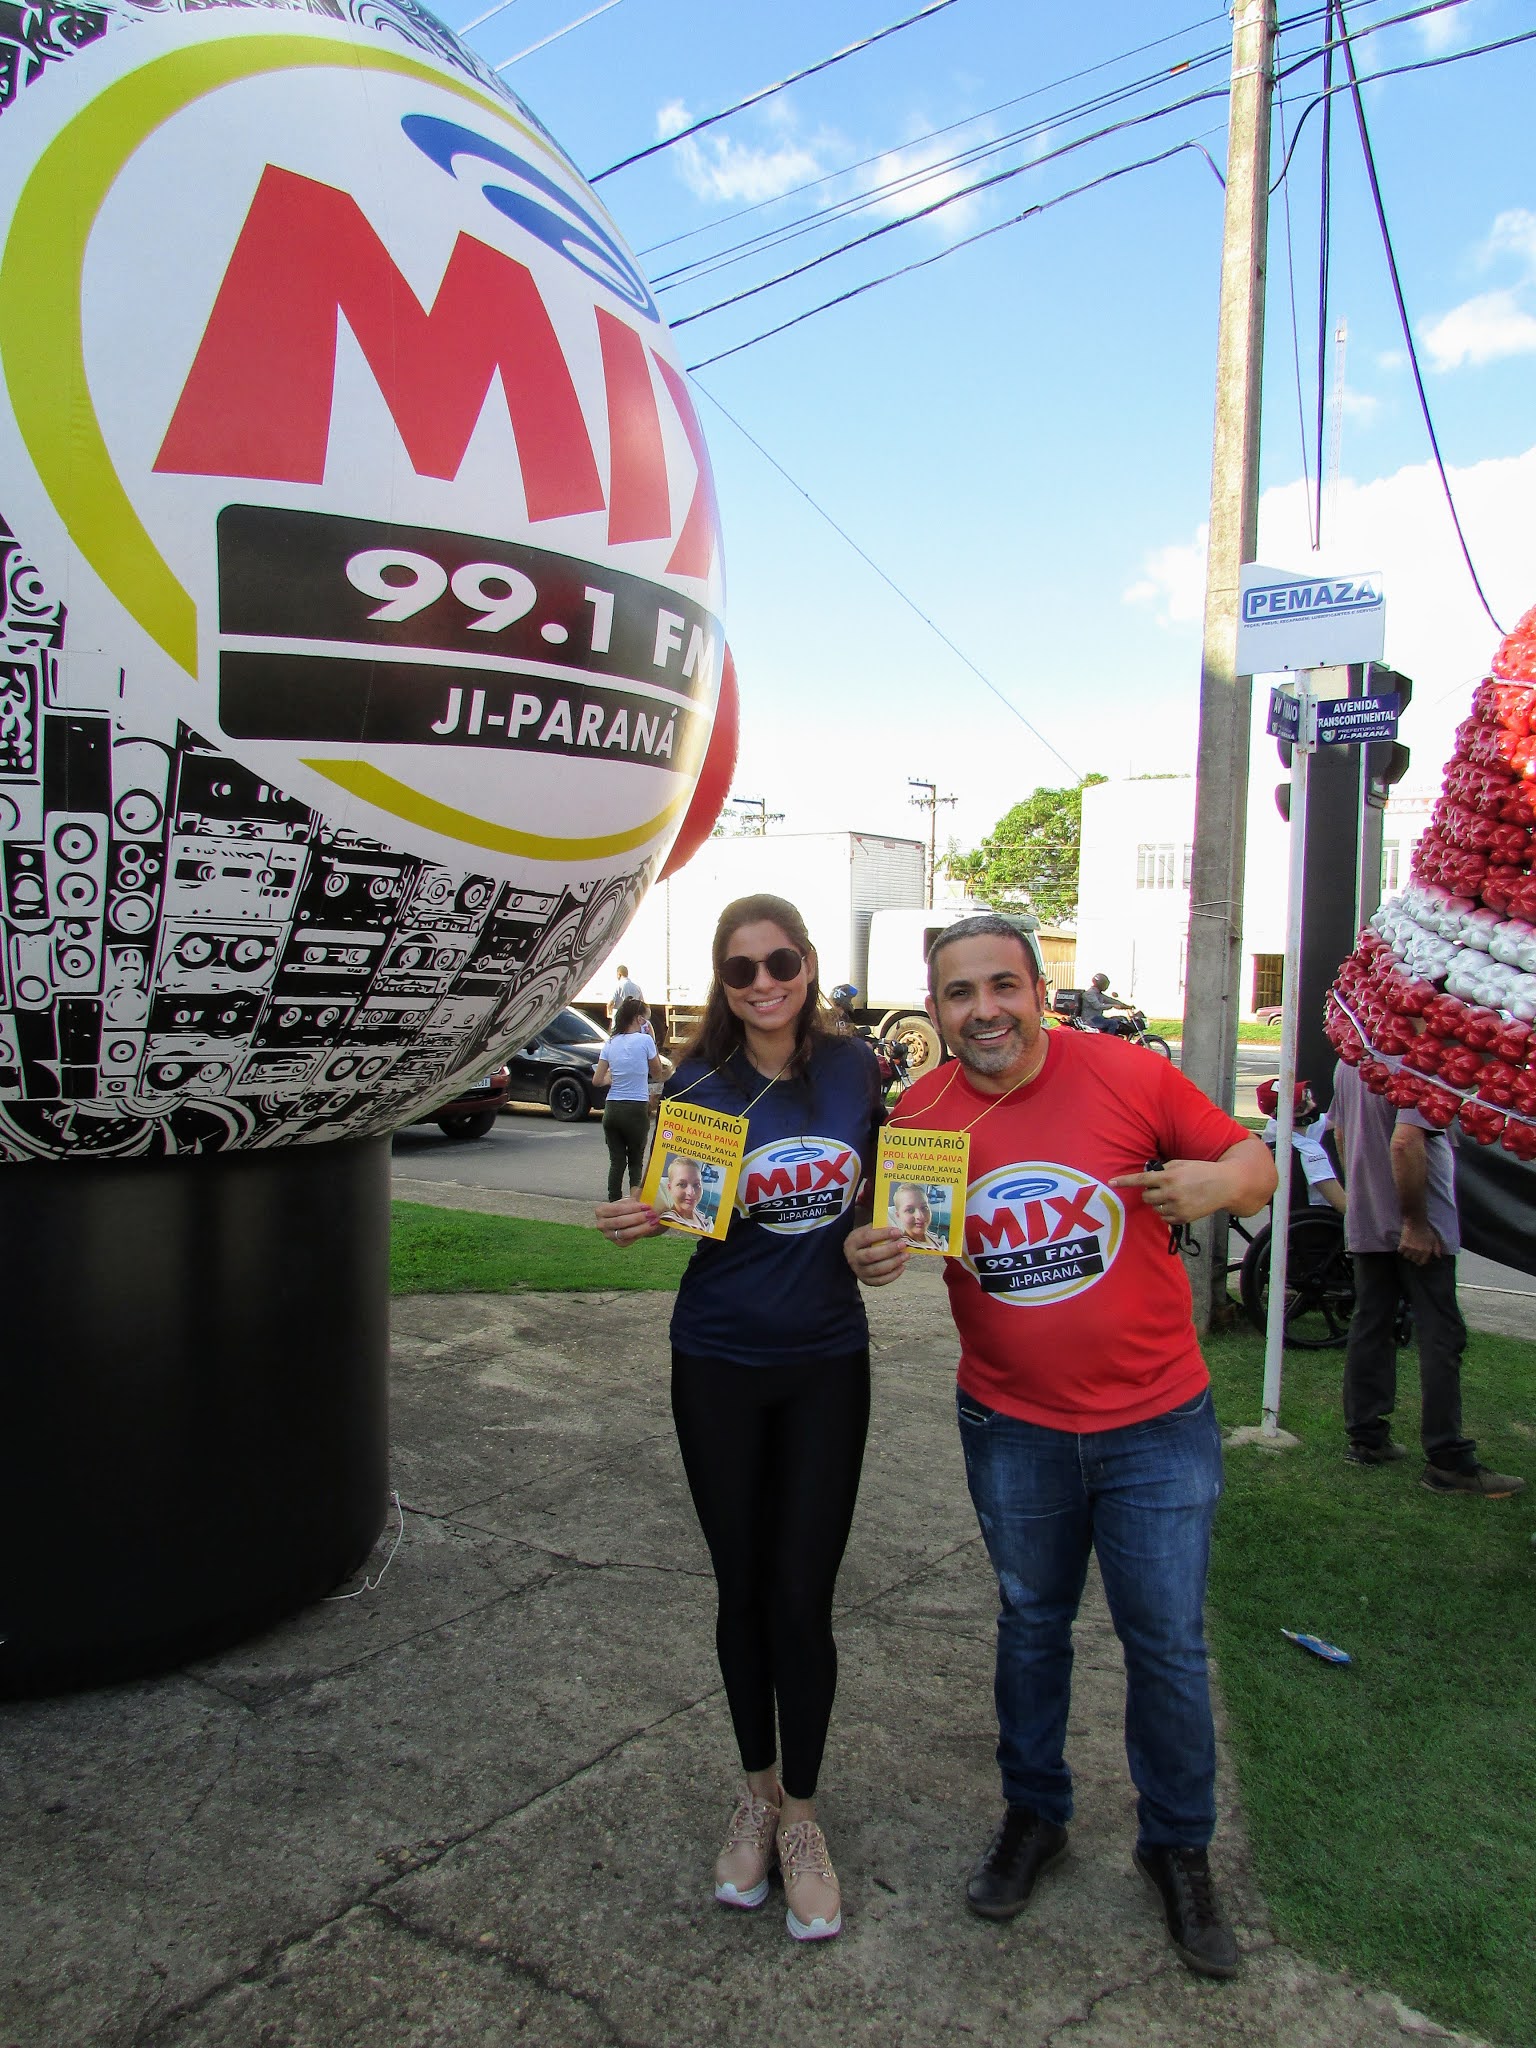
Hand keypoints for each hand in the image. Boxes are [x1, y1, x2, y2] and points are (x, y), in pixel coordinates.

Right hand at [596, 1197, 661, 1245]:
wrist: (630, 1219)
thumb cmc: (630, 1206)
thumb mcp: (631, 1198)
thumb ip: (638, 1191)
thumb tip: (647, 1181)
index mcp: (600, 1210)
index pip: (617, 1209)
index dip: (632, 1208)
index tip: (647, 1206)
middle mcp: (601, 1225)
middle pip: (620, 1222)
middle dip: (638, 1218)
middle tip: (652, 1214)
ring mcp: (609, 1236)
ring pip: (625, 1233)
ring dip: (642, 1227)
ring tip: (654, 1220)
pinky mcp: (618, 1243)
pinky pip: (630, 1240)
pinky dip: (641, 1233)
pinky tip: (651, 1227)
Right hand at [844, 1223, 909, 1286]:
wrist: (854, 1256)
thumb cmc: (865, 1241)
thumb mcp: (866, 1231)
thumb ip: (879, 1228)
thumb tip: (898, 1226)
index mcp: (852, 1242)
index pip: (866, 1237)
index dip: (883, 1234)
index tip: (898, 1232)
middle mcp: (853, 1258)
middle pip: (871, 1255)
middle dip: (889, 1250)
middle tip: (903, 1244)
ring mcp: (859, 1271)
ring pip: (877, 1270)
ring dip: (894, 1262)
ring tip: (906, 1255)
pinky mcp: (867, 1281)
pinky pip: (881, 1281)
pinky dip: (893, 1275)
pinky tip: (902, 1266)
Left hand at [1113, 1158, 1233, 1225]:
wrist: (1225, 1185)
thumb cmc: (1202, 1171)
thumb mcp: (1182, 1164)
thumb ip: (1164, 1169)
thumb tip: (1148, 1175)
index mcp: (1169, 1176)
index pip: (1141, 1179)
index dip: (1125, 1181)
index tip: (1111, 1182)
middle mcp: (1171, 1193)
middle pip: (1146, 1197)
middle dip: (1149, 1192)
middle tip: (1161, 1188)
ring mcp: (1177, 1207)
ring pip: (1154, 1208)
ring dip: (1158, 1202)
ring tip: (1173, 1195)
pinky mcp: (1183, 1218)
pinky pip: (1164, 1218)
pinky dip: (1166, 1212)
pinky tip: (1178, 1204)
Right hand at [1398, 1216, 1442, 1264]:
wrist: (1416, 1222)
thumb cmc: (1426, 1231)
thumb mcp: (1435, 1239)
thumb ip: (1437, 1248)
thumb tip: (1438, 1257)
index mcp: (1426, 1251)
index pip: (1422, 1262)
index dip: (1421, 1261)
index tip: (1419, 1260)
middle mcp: (1418, 1251)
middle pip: (1414, 1260)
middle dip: (1414, 1258)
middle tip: (1413, 1255)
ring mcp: (1410, 1248)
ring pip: (1406, 1256)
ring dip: (1407, 1254)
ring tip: (1408, 1251)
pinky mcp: (1403, 1244)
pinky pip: (1400, 1251)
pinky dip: (1401, 1250)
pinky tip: (1403, 1247)